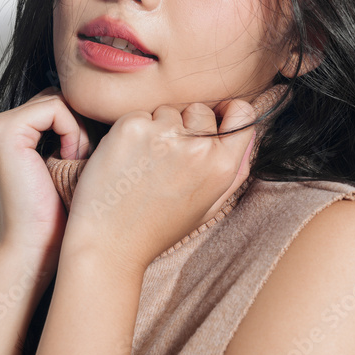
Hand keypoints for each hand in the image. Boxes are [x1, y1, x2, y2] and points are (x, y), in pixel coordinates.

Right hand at [0, 86, 92, 253]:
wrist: (36, 249)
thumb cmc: (59, 214)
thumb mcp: (66, 162)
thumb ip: (71, 128)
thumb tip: (107, 101)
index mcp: (6, 131)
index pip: (57, 103)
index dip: (81, 125)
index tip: (86, 160)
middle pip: (59, 98)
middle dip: (81, 125)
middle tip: (83, 162)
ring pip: (60, 100)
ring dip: (79, 130)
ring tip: (77, 164)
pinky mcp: (5, 130)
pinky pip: (57, 108)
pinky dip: (73, 132)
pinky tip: (71, 160)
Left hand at [60, 97, 257, 272]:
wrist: (109, 244)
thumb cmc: (158, 228)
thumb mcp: (209, 206)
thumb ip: (234, 169)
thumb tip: (245, 132)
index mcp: (223, 166)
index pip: (243, 113)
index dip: (228, 113)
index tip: (214, 120)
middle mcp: (198, 147)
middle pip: (200, 110)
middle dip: (186, 126)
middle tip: (166, 161)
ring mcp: (164, 135)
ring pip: (167, 112)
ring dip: (156, 130)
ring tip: (144, 166)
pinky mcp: (131, 128)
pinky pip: (138, 115)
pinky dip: (131, 132)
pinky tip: (126, 161)